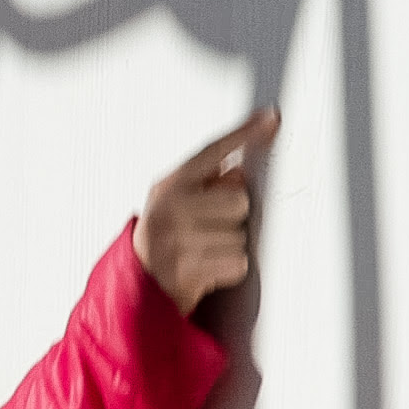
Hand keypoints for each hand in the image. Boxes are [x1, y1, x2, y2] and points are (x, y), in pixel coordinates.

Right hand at [136, 110, 277, 314]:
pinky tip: (210, 268)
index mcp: (169, 186)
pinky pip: (238, 263)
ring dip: (231, 246)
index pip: (211, 151)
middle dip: (233, 217)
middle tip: (211, 228)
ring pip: (240, 235)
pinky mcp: (189, 270)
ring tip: (207, 251)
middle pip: (238, 200)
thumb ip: (207, 183)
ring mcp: (178, 239)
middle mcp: (170, 208)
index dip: (243, 133)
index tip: (270, 119)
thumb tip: (239, 173)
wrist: (138, 289)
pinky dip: (230, 269)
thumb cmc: (165, 240)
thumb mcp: (176, 203)